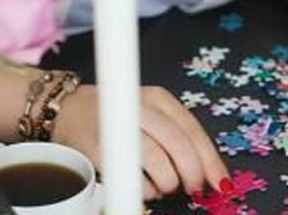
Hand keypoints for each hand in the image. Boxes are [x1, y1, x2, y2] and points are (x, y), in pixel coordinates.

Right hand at [52, 84, 230, 200]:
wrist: (69, 110)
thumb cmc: (116, 116)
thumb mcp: (152, 117)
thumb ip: (178, 139)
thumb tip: (208, 173)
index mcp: (159, 99)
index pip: (191, 129)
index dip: (209, 159)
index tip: (219, 182)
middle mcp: (140, 106)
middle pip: (176, 142)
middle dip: (190, 172)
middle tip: (192, 188)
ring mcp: (117, 124)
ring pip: (154, 157)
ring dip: (166, 181)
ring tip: (165, 187)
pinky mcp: (96, 145)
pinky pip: (127, 172)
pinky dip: (141, 187)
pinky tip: (144, 188)